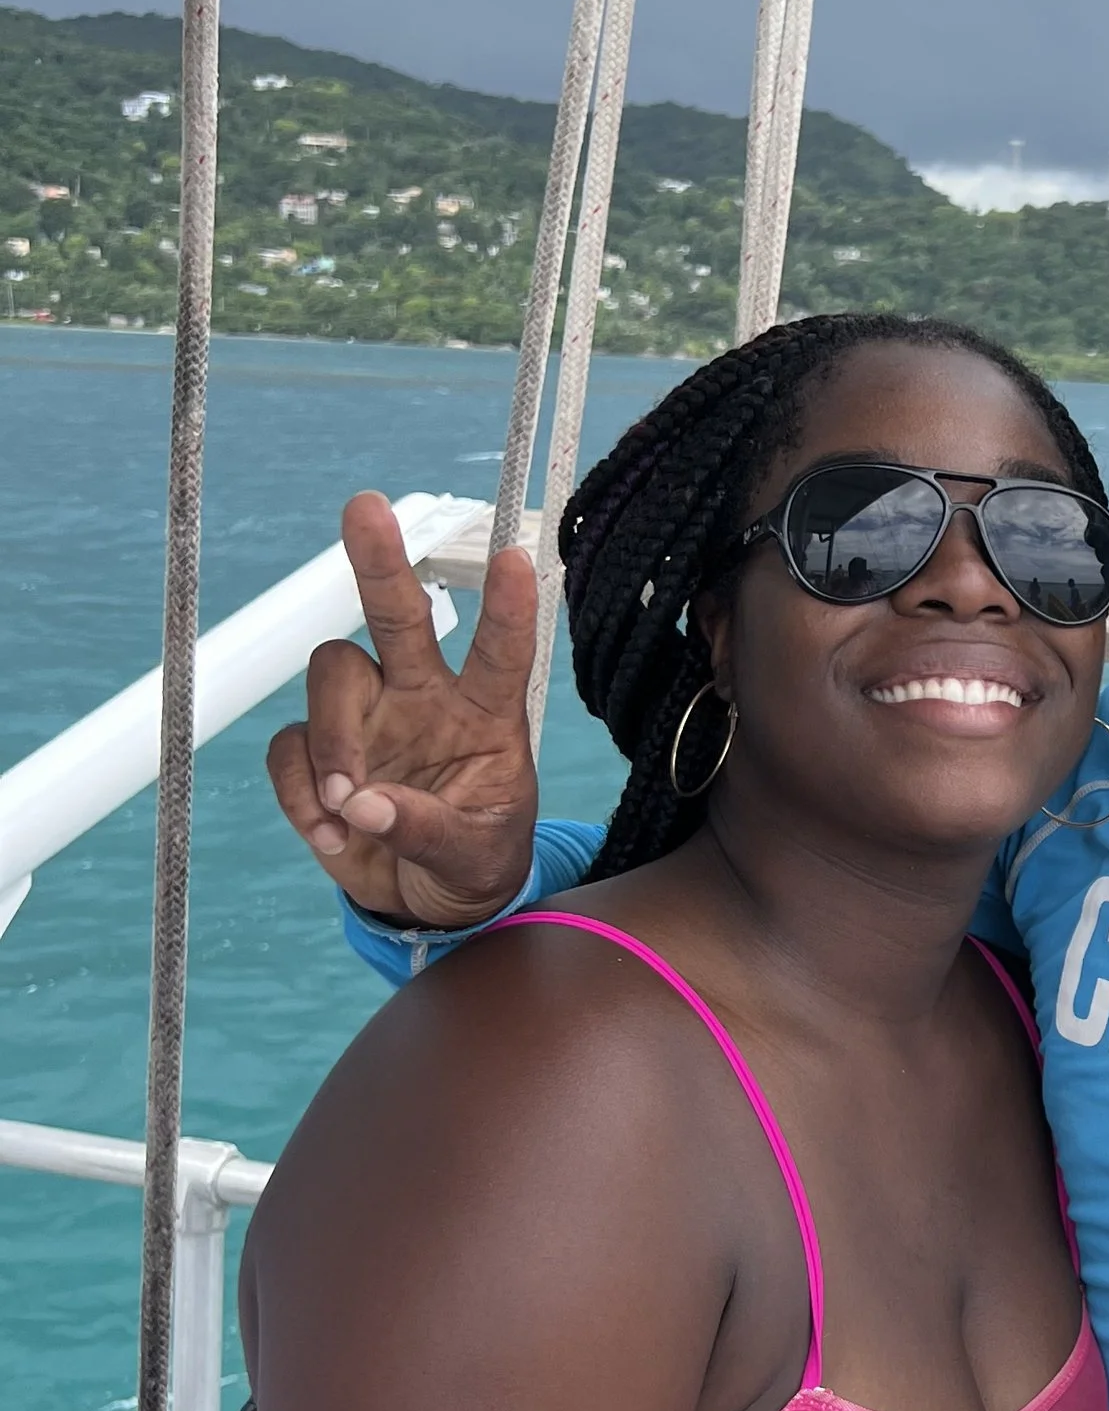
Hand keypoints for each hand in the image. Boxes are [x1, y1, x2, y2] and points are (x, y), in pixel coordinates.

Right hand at [265, 493, 542, 926]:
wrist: (428, 902)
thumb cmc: (473, 861)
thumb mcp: (474, 857)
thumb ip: (427, 830)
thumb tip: (366, 806)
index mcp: (485, 714)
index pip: (500, 652)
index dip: (507, 609)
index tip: (518, 560)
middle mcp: (423, 697)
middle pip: (396, 615)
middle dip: (380, 562)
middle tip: (364, 508)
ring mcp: (368, 718)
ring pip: (331, 675)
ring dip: (332, 739)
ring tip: (348, 807)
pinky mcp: (317, 754)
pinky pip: (288, 748)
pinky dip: (300, 792)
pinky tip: (332, 835)